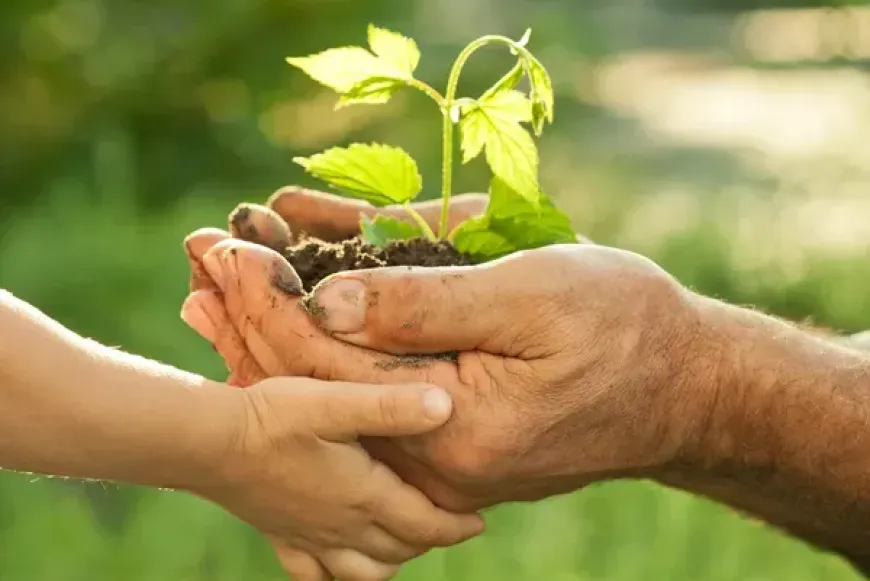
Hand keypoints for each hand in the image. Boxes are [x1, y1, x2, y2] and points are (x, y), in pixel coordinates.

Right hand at [0, 288, 480, 580]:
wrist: (211, 442)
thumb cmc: (274, 417)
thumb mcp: (335, 403)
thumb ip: (391, 406)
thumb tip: (446, 407)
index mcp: (363, 495)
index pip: (425, 523)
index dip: (456, 524)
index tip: (479, 519)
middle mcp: (342, 525)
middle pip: (401, 547)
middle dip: (430, 538)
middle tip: (450, 522)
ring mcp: (310, 536)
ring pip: (364, 569)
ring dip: (392, 558)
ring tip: (406, 540)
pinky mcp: (282, 535)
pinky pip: (316, 573)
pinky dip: (338, 575)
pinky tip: (341, 564)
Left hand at [181, 188, 709, 511]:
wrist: (683, 388)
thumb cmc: (623, 329)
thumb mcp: (530, 297)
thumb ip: (426, 305)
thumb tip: (328, 301)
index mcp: (451, 430)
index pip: (330, 369)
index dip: (271, 303)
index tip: (223, 250)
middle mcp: (432, 456)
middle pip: (317, 389)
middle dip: (255, 319)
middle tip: (201, 262)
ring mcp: (438, 453)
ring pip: (335, 394)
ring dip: (278, 335)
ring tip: (219, 289)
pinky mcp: (449, 437)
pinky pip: (369, 394)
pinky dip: (327, 352)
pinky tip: (292, 316)